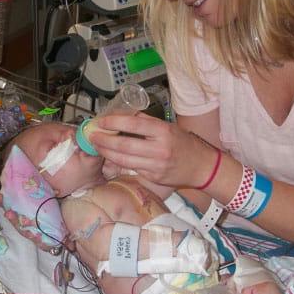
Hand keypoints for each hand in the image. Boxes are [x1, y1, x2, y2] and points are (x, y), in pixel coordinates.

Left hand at [89, 114, 212, 187]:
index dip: (113, 122)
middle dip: (104, 141)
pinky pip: (131, 168)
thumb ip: (146, 122)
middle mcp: (159, 149)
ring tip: (96, 146)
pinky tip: (109, 157)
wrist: (201, 166)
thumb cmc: (184, 143)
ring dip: (106, 153)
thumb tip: (121, 116)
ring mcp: (156, 165)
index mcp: (163, 131)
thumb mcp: (168, 126)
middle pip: (124, 145)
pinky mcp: (153, 177)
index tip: (100, 121)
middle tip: (91, 136)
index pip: (133, 124)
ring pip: (124, 159)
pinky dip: (117, 162)